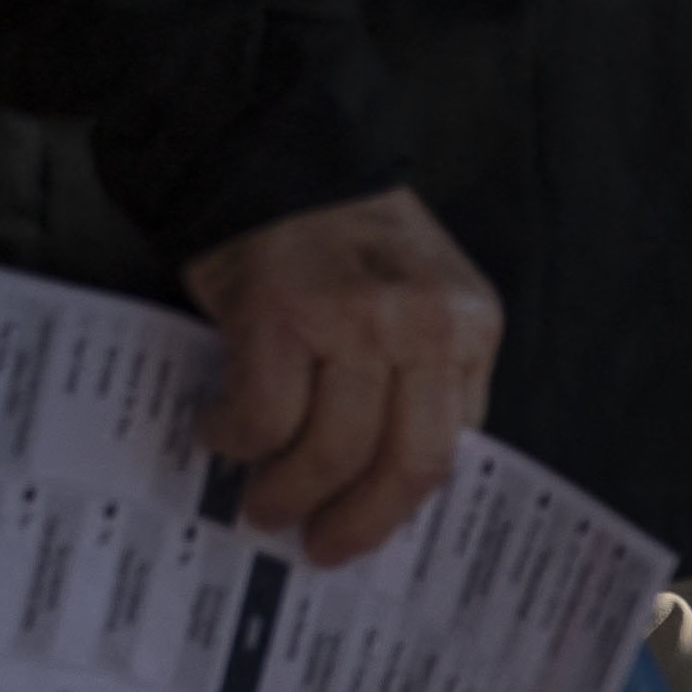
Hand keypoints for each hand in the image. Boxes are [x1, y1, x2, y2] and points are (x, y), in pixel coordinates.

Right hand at [185, 190, 503, 567]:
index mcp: (471, 326)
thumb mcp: (419, 299)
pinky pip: (263, 417)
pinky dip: (237, 441)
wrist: (269, 143)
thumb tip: (383, 481)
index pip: (451, 446)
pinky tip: (220, 437)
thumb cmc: (340, 234)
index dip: (403, 503)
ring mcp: (355, 320)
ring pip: (332, 452)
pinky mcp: (280, 316)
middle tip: (318, 547)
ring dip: (289, 493)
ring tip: (262, 505)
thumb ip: (419, 375)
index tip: (369, 531)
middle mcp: (426, 325)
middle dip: (358, 523)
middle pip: (405, 464)